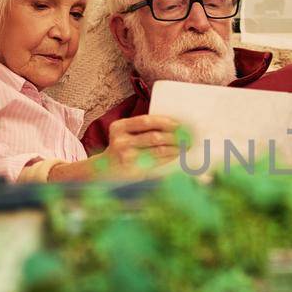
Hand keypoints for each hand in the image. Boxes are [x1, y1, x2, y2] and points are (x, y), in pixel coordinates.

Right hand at [45, 116, 181, 181]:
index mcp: (119, 127)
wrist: (103, 170)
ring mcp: (126, 157)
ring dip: (175, 148)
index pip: (146, 121)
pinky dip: (169, 158)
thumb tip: (173, 125)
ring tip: (185, 146)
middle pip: (154, 137)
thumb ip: (141, 129)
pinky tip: (177, 155)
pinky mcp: (133, 170)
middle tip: (188, 136)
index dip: (165, 122)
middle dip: (174, 136)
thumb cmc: (121, 148)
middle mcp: (120, 141)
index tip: (179, 124)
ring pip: (158, 151)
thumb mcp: (124, 134)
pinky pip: (157, 162)